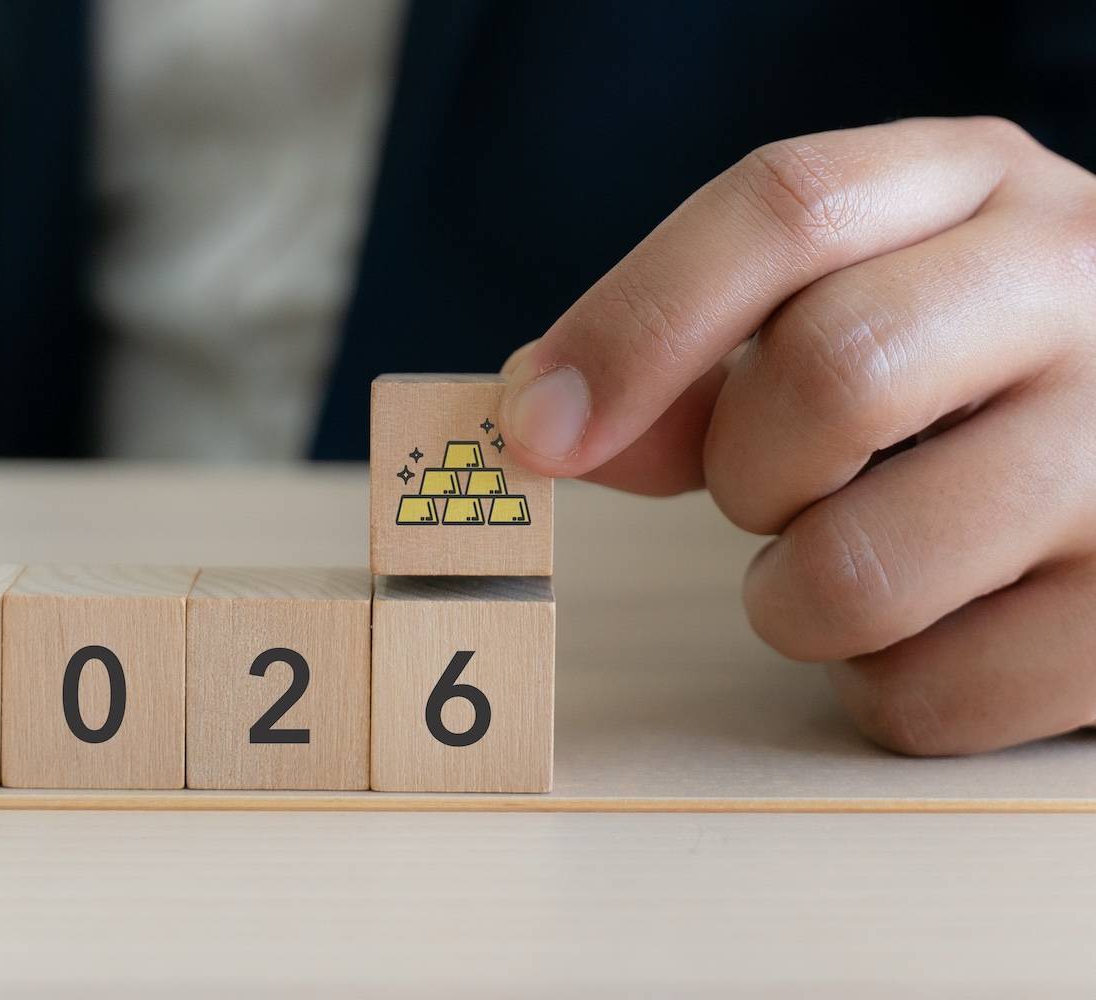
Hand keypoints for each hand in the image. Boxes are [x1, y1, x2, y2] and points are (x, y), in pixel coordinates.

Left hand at [497, 117, 1095, 754]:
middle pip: (829, 373)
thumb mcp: (847, 308)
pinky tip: (936, 625)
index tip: (534, 427)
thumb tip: (549, 425)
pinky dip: (881, 685)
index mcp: (977, 188)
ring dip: (796, 597)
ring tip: (859, 556)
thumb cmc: (964, 375)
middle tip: (771, 492)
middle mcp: (1079, 289)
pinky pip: (924, 697)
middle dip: (744, 468)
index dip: (630, 326)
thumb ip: (694, 359)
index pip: (784, 208)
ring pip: (859, 570)